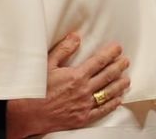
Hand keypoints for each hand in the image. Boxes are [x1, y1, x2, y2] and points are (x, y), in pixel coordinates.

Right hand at [6, 33, 129, 137]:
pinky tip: (118, 99)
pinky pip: (102, 110)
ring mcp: (85, 105)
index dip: (110, 54)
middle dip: (119, 67)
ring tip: (127, 78)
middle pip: (107, 76)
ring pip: (108, 93)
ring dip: (119, 85)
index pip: (99, 61)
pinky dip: (112, 104)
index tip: (117, 48)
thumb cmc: (35, 89)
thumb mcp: (47, 64)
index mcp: (76, 76)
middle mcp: (84, 90)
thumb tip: (76, 37)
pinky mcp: (83, 117)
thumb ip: (63, 50)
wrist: (29, 113)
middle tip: (126, 61)